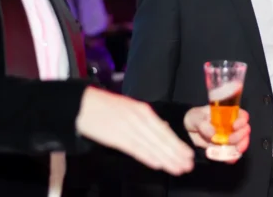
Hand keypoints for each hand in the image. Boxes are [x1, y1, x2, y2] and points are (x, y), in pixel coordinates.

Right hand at [76, 87, 194, 174]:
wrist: (83, 104)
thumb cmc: (106, 106)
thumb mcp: (130, 108)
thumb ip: (146, 119)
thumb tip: (162, 127)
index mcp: (143, 110)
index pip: (164, 130)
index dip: (177, 143)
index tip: (188, 154)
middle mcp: (139, 119)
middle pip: (161, 139)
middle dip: (176, 153)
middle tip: (188, 165)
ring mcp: (128, 128)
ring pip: (151, 146)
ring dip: (166, 159)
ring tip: (178, 169)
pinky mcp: (116, 137)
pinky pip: (135, 149)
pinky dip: (148, 157)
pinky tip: (158, 164)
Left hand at [183, 106, 250, 162]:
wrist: (187, 131)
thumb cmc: (194, 118)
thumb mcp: (196, 117)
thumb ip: (202, 123)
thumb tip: (212, 133)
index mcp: (228, 114)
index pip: (242, 115)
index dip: (242, 121)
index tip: (235, 126)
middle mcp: (232, 126)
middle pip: (245, 131)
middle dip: (241, 137)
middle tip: (230, 140)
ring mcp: (229, 138)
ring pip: (241, 143)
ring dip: (239, 148)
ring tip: (233, 151)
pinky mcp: (225, 149)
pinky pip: (232, 154)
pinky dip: (232, 157)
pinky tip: (229, 159)